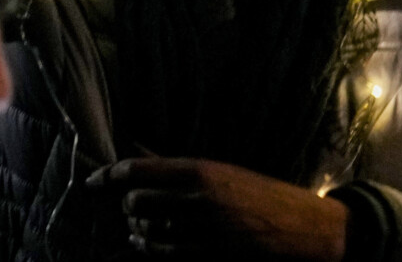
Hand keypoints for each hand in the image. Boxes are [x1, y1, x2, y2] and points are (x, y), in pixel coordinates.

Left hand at [95, 157, 348, 259]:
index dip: (108, 176)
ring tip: (135, 226)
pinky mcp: (214, 257)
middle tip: (128, 205)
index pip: (137, 171)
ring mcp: (206, 231)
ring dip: (137, 228)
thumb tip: (136, 151)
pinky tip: (146, 243)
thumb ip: (175, 167)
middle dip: (128, 204)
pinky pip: (167, 254)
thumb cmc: (263, 194)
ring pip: (148, 230)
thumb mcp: (221, 171)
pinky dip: (150, 249)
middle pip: (137, 201)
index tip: (93, 182)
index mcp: (200, 171)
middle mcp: (199, 200)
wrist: (309, 229)